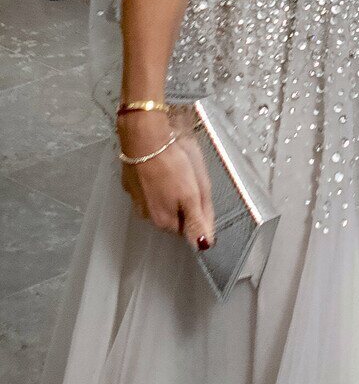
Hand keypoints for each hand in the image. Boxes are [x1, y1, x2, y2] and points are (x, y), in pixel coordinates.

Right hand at [118, 114, 214, 250]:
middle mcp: (148, 214)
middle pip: (173, 215)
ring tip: (174, 169)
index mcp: (165, 220)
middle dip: (183, 201)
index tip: (199, 195)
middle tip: (189, 178)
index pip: (186, 228)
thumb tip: (203, 245)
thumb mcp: (194, 192)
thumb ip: (198, 220)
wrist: (145, 137)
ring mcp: (136, 198)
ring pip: (160, 200)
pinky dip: (155, 179)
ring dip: (168, 190)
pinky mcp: (130, 182)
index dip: (196, 212)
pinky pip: (148, 186)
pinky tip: (160, 165)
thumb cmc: (172, 162)